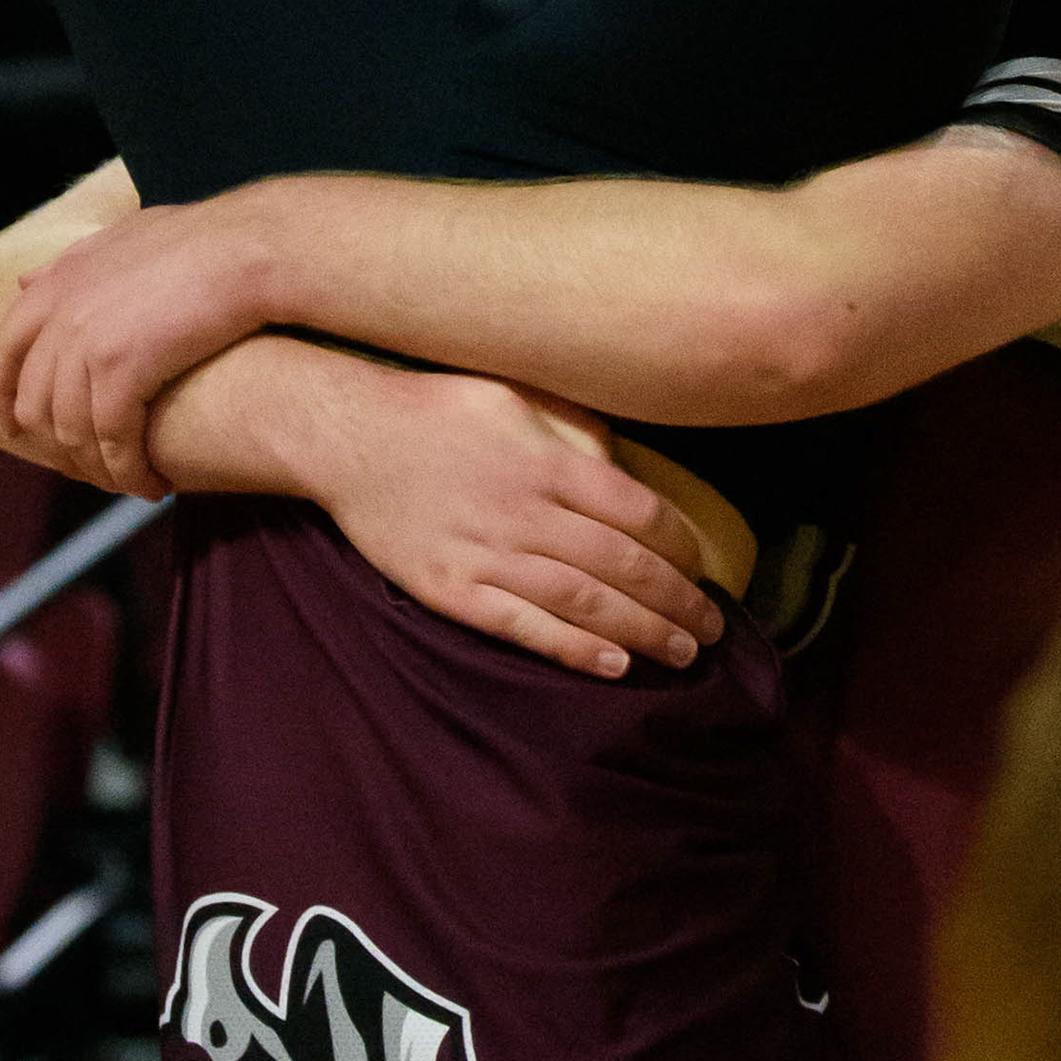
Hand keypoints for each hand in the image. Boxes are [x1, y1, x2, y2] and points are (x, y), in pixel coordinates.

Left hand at [0, 191, 284, 489]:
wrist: (248, 248)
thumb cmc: (203, 240)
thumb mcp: (123, 235)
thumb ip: (71, 261)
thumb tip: (24, 281)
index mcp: (57, 281)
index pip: (5, 349)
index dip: (4, 394)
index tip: (14, 427)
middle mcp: (60, 312)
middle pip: (37, 402)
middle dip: (57, 446)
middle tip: (88, 470)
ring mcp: (85, 341)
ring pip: (73, 432)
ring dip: (100, 469)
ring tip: (130, 485)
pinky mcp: (121, 369)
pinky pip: (113, 441)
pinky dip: (131, 472)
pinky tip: (153, 485)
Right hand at [295, 364, 722, 679]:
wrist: (347, 436)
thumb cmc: (439, 409)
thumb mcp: (518, 393)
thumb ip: (577, 428)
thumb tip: (629, 466)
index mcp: (548, 460)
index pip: (640, 512)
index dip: (683, 547)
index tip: (705, 567)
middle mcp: (525, 510)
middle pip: (623, 565)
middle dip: (678, 601)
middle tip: (713, 627)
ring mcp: (486, 554)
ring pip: (583, 602)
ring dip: (643, 632)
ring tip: (684, 654)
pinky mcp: (452, 590)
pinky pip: (524, 628)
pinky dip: (573, 649)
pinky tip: (615, 667)